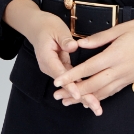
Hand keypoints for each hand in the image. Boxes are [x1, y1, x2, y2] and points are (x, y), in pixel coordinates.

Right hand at [2, 0, 101, 115]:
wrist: (37, 26)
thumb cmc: (46, 26)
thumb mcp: (56, 29)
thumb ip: (64, 39)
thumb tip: (73, 47)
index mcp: (47, 59)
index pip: (60, 74)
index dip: (70, 85)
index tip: (79, 95)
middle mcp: (50, 68)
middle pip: (67, 85)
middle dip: (82, 97)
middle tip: (95, 107)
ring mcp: (56, 69)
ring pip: (70, 85)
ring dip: (84, 96)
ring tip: (96, 107)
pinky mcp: (62, 68)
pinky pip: (72, 80)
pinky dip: (81, 88)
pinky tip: (91, 97)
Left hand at [51, 17, 133, 111]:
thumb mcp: (120, 28)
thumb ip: (99, 38)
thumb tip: (81, 44)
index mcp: (114, 55)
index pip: (88, 68)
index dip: (72, 76)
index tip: (58, 81)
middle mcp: (119, 70)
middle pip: (92, 85)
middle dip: (73, 92)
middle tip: (57, 95)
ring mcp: (125, 77)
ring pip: (101, 92)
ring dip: (84, 98)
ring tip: (68, 102)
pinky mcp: (130, 80)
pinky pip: (112, 92)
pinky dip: (99, 97)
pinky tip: (90, 99)